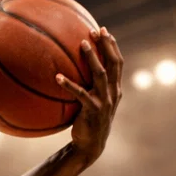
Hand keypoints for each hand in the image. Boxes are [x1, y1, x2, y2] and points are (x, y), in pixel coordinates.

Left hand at [56, 27, 121, 161]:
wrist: (90, 145)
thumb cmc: (88, 122)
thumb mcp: (93, 102)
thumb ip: (90, 88)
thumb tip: (73, 71)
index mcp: (115, 89)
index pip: (118, 62)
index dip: (112, 46)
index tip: (104, 31)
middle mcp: (114, 93)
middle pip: (113, 63)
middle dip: (106, 45)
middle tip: (95, 30)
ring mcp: (105, 102)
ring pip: (101, 74)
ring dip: (92, 58)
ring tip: (82, 44)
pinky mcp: (93, 111)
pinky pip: (80, 94)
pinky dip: (69, 85)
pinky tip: (57, 77)